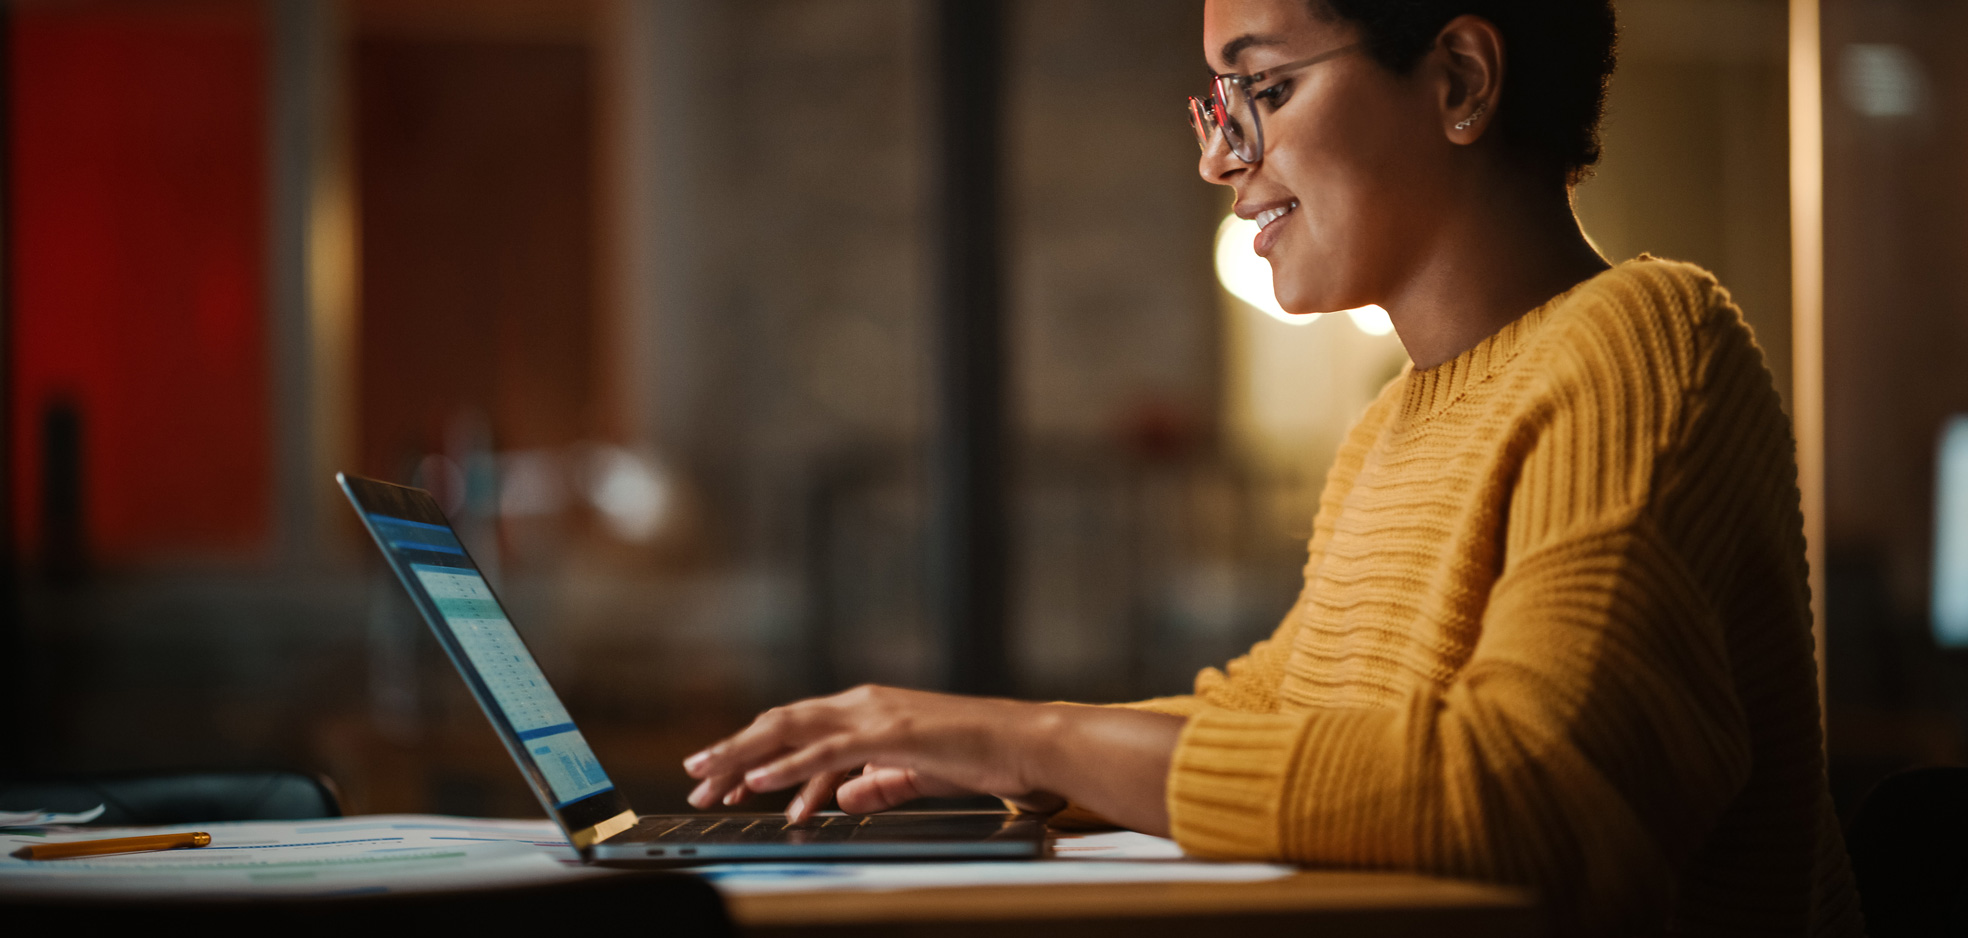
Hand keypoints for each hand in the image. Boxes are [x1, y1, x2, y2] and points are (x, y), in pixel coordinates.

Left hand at [682, 685, 1062, 822]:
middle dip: (732, 752)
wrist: (1023, 743)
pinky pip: (827, 752)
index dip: (752, 752)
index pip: (795, 729)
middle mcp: (862, 704)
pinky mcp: (890, 733)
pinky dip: (787, 766)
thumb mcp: (915, 773)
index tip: (719, 779)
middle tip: (695, 779)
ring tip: (710, 780)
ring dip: (745, 757)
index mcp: (866, 710)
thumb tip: (841, 798)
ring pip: (791, 731)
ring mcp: (874, 714)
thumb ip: (876, 782)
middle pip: (779, 724)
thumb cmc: (978, 755)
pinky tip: (759, 781)